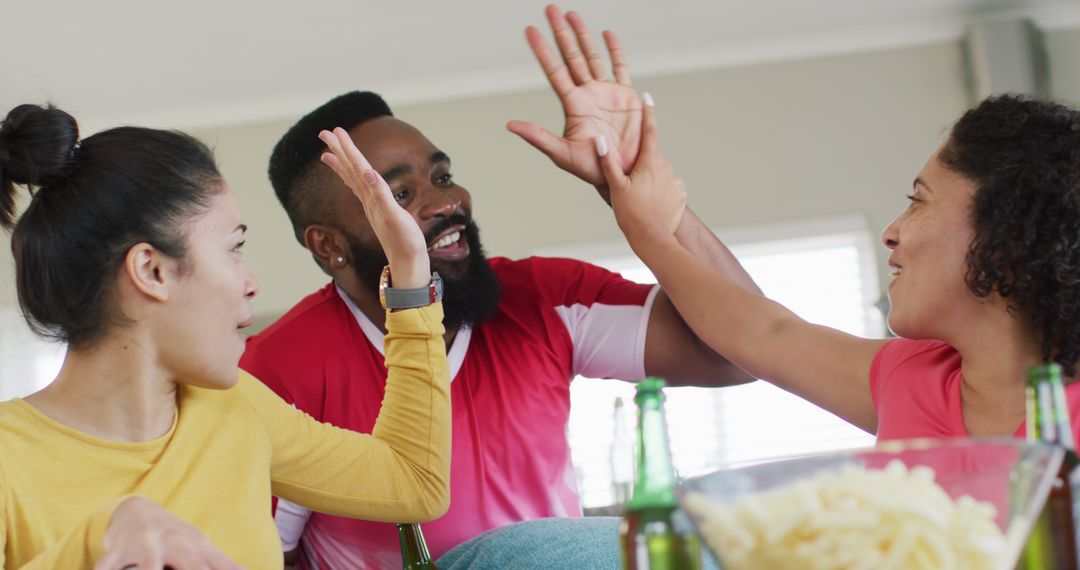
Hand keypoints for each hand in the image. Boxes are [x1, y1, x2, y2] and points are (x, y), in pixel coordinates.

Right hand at [94, 497, 240, 569]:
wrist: (135, 510)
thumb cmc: (173, 537)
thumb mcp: (200, 547)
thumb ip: (223, 564)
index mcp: (196, 546)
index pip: (215, 567)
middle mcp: (173, 543)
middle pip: (190, 564)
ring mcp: (145, 545)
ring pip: (148, 563)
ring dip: (150, 569)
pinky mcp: (116, 550)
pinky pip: (107, 565)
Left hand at [319, 128, 430, 288]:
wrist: (408, 264)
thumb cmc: (406, 242)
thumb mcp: (397, 217)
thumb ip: (382, 195)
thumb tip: (369, 173)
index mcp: (373, 197)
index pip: (358, 167)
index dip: (347, 148)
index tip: (336, 131)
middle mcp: (369, 200)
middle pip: (350, 170)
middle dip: (339, 150)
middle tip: (325, 133)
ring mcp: (372, 207)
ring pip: (352, 180)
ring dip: (342, 164)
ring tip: (328, 154)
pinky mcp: (377, 213)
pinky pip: (361, 191)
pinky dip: (354, 181)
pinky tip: (354, 179)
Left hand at [507, 4, 641, 201]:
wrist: (623, 173)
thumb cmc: (592, 168)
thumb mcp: (563, 154)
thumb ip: (538, 137)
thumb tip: (510, 125)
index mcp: (573, 105)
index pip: (554, 71)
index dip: (542, 50)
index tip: (530, 30)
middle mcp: (587, 94)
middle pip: (571, 56)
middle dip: (560, 33)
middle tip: (550, 9)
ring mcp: (606, 93)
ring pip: (592, 56)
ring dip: (583, 35)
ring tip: (572, 14)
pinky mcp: (626, 96)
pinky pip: (620, 68)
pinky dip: (614, 51)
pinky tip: (606, 34)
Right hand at [596, 98, 685, 242]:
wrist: (654, 238)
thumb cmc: (631, 214)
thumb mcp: (615, 187)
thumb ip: (608, 163)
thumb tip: (600, 140)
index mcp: (649, 163)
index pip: (650, 131)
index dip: (648, 113)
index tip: (647, 97)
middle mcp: (666, 167)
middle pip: (651, 158)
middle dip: (641, 165)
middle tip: (631, 184)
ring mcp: (675, 181)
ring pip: (659, 174)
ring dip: (650, 180)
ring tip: (640, 200)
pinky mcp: (681, 194)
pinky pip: (668, 187)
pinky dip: (660, 192)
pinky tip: (651, 205)